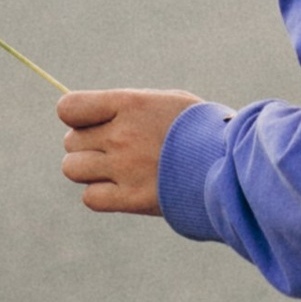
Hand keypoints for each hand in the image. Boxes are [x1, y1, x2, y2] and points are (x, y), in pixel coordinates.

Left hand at [58, 88, 202, 215]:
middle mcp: (121, 135)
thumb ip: (128, 108)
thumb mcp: (167, 103)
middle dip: (88, 145)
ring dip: (89, 170)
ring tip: (115, 170)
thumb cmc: (202, 129)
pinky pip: (90, 197)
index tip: (94, 123)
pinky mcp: (132, 198)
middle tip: (115, 150)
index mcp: (130, 104)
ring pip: (73, 168)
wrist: (232, 164)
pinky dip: (100, 195)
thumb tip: (94, 116)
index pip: (69, 108)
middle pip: (71, 141)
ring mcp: (124, 168)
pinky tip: (122, 190)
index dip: (77, 116)